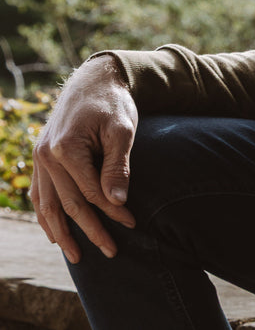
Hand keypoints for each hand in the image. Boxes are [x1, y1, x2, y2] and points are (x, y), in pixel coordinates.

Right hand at [30, 55, 138, 262]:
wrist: (93, 80)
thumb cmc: (113, 103)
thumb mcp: (123, 130)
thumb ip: (118, 166)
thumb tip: (117, 202)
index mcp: (65, 149)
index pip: (91, 191)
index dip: (113, 211)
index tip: (133, 223)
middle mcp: (46, 157)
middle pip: (69, 204)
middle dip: (91, 230)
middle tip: (112, 252)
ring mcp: (39, 159)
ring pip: (47, 205)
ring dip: (62, 233)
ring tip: (78, 256)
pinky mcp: (41, 159)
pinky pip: (39, 195)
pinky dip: (46, 216)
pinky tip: (56, 233)